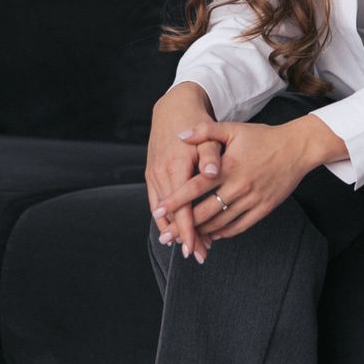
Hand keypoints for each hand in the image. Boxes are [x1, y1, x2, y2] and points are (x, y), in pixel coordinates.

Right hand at [147, 86, 220, 262]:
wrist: (172, 108)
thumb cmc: (195, 123)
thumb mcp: (207, 136)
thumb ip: (210, 155)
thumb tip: (211, 173)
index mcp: (175, 166)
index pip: (181, 207)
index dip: (189, 230)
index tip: (198, 247)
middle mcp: (160, 174)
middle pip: (170, 216)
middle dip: (183, 237)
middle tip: (199, 255)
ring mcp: (153, 175)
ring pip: (161, 212)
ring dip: (174, 231)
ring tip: (192, 247)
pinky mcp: (152, 175)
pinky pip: (157, 203)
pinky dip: (166, 219)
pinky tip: (178, 230)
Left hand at [151, 118, 317, 253]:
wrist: (297, 148)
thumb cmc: (263, 137)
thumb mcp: (234, 130)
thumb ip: (205, 131)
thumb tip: (180, 136)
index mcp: (228, 167)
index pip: (195, 187)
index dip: (176, 200)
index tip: (159, 210)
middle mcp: (239, 186)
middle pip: (204, 212)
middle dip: (183, 226)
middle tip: (166, 236)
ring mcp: (252, 199)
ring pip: (220, 223)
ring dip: (201, 232)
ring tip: (185, 238)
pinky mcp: (264, 208)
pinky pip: (239, 226)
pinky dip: (223, 233)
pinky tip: (212, 234)